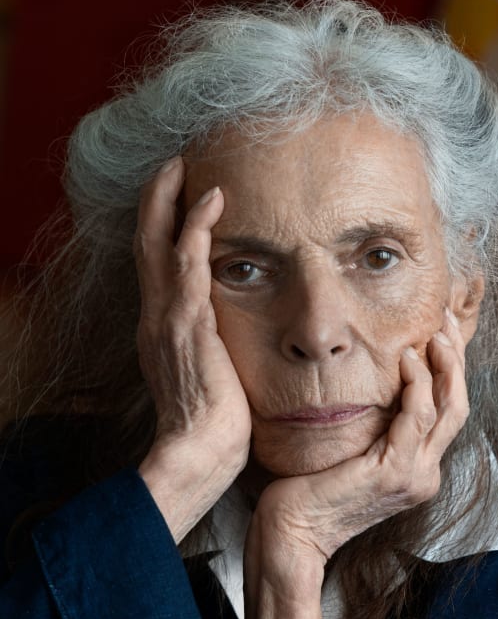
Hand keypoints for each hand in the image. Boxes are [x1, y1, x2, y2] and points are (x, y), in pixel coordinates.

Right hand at [134, 158, 250, 539]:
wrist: (201, 452)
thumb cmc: (213, 423)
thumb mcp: (207, 376)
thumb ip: (211, 348)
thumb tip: (232, 337)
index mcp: (159, 330)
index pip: (154, 268)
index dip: (160, 230)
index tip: (177, 202)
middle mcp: (154, 318)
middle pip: (144, 245)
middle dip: (155, 202)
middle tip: (172, 167)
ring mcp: (167, 319)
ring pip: (157, 244)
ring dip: (170, 201)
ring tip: (184, 168)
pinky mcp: (187, 323)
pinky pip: (187, 263)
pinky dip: (196, 227)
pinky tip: (212, 200)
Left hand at [244, 312, 467, 618]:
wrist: (290, 534)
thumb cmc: (308, 491)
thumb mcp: (347, 452)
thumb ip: (368, 427)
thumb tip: (367, 385)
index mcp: (413, 468)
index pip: (444, 411)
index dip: (449, 370)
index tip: (439, 332)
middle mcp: (423, 473)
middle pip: (456, 405)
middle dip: (455, 359)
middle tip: (448, 319)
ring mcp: (412, 475)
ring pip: (446, 409)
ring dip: (443, 365)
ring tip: (433, 332)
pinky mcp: (393, 473)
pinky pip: (416, 419)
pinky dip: (417, 385)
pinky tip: (407, 359)